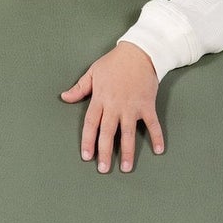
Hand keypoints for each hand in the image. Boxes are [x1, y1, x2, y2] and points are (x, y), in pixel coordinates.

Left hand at [60, 43, 165, 172]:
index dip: (88, 141)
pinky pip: (152, 124)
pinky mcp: (147, 105)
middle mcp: (115, 106)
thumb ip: (80, 88)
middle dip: (105, 152)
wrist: (139, 52)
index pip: (91, 124)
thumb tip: (64, 97)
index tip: (87, 156)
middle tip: (104, 169)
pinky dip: (156, 136)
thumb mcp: (93, 72)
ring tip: (127, 168)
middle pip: (108, 133)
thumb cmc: (114, 62)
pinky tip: (159, 150)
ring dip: (128, 151)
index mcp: (100, 99)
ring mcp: (132, 106)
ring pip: (128, 133)